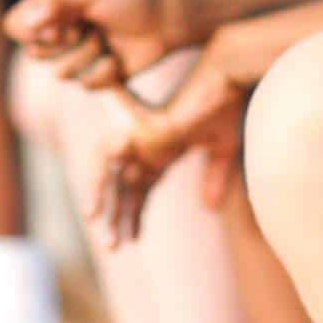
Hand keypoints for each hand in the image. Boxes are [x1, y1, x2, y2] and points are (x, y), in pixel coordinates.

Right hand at [1, 0, 187, 89]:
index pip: (13, 25)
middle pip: (35, 53)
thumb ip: (55, 1)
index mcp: (51, 7)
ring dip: (88, 56)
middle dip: (66, 43)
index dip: (30, 32)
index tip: (57, 25)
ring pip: (61, 73)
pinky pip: (86, 85)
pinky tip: (118, 59)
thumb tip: (24, 21)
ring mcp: (75, 56)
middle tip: (89, 28)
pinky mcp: (93, 76)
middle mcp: (58, 32)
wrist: (165, 22)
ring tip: (106, 40)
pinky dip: (105, 72)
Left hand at [90, 58, 245, 247]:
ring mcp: (141, 134)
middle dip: (117, 217)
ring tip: (103, 237)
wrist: (228, 74)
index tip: (132, 240)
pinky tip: (94, 211)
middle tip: (111, 248)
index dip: (134, 213)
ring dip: (106, 207)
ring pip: (110, 175)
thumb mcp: (224, 149)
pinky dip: (99, 184)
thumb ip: (215, 177)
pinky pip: (108, 159)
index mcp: (162, 146)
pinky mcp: (141, 130)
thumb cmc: (228, 104)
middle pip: (123, 185)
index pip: (140, 186)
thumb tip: (210, 210)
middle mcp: (146, 141)